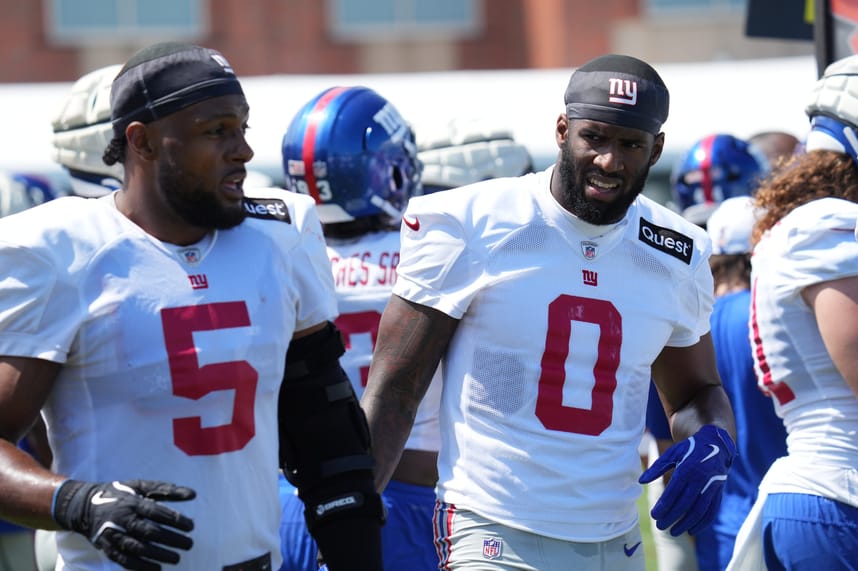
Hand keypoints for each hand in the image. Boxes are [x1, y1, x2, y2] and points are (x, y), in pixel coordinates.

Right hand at [52, 479, 195, 569]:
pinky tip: (156, 568)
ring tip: (176, 559)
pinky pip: (123, 560)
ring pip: (137, 548)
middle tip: (189, 545)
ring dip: (158, 555)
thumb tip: (193, 494)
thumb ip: (166, 490)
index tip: (191, 527)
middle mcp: (122, 519)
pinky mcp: (106, 547)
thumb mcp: (141, 486)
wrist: (84, 505)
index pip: (157, 512)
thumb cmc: (120, 494)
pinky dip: (140, 566)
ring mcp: (112, 534)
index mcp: (132, 502)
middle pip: (149, 531)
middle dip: (171, 539)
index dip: (175, 520)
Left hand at [638, 425, 735, 535]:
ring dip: (686, 523)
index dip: (664, 505)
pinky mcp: (718, 492)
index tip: (653, 516)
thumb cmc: (688, 450)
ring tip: (673, 532)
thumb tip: (640, 481)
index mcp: (688, 468)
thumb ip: (656, 468)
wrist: (716, 445)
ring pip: (700, 510)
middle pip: (686, 503)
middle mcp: (702, 478)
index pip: (674, 491)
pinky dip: (702, 523)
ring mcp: (712, 487)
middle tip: (660, 526)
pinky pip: (712, 511)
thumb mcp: (672, 454)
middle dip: (672, 517)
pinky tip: (691, 530)